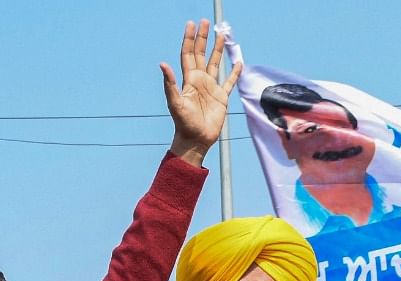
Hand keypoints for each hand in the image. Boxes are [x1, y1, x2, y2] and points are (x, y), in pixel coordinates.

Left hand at [161, 19, 242, 166]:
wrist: (196, 139)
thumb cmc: (183, 123)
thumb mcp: (175, 102)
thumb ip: (170, 83)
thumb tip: (162, 64)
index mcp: (189, 80)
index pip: (188, 54)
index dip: (189, 39)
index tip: (191, 24)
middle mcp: (200, 80)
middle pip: (201, 54)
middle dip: (203, 38)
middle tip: (206, 22)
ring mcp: (211, 88)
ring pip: (216, 63)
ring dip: (218, 49)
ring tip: (222, 34)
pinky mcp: (222, 97)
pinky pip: (229, 81)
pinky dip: (234, 72)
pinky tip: (238, 62)